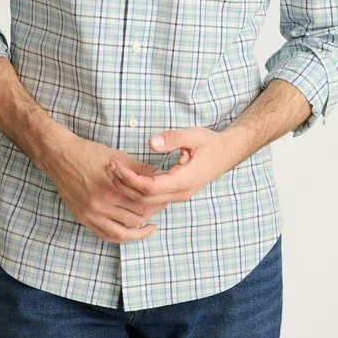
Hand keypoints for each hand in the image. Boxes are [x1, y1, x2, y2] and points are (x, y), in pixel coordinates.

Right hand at [42, 134, 170, 243]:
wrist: (60, 156)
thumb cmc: (89, 153)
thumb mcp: (118, 157)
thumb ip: (140, 169)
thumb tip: (160, 176)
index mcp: (110, 190)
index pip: (142, 205)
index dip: (157, 203)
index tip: (165, 199)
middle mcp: (99, 206)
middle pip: (134, 220)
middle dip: (151, 215)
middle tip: (160, 209)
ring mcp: (89, 215)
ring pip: (120, 233)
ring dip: (138, 232)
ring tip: (149, 228)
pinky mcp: (82, 218)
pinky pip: (104, 235)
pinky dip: (119, 236)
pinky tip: (129, 231)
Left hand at [106, 127, 229, 208]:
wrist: (227, 153)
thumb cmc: (210, 142)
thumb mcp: (193, 135)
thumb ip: (172, 138)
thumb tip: (151, 143)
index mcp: (184, 180)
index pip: (149, 188)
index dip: (130, 179)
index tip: (116, 165)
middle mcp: (180, 193)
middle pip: (145, 200)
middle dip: (124, 185)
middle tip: (109, 167)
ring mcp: (178, 195)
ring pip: (148, 203)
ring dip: (128, 191)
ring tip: (114, 172)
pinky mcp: (176, 193)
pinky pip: (153, 200)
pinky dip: (137, 192)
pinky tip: (127, 180)